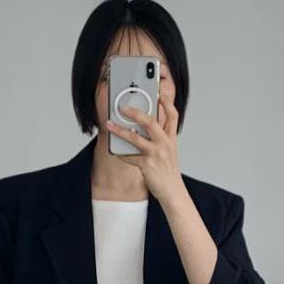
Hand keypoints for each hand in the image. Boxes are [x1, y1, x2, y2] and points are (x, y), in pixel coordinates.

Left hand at [105, 89, 184, 204]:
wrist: (173, 192)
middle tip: (123, 107)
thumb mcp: (168, 152)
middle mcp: (165, 144)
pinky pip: (130, 156)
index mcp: (171, 139)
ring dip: (119, 130)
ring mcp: (156, 154)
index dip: (166, 102)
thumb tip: (140, 128)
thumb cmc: (168, 172)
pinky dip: (121, 153)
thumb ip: (159, 139)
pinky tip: (115, 150)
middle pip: (151, 122)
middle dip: (135, 112)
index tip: (158, 92)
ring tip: (109, 125)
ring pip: (135, 138)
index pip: (173, 115)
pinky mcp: (147, 165)